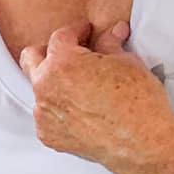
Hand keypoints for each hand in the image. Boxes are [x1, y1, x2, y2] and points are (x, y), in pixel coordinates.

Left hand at [19, 22, 173, 173]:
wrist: (142, 142)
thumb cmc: (137, 103)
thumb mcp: (127, 62)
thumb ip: (110, 44)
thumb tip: (111, 34)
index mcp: (62, 64)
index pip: (60, 37)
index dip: (76, 31)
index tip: (85, 33)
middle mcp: (45, 88)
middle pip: (31, 59)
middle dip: (49, 51)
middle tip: (70, 52)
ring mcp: (43, 114)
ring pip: (41, 89)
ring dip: (56, 83)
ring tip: (83, 86)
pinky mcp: (48, 135)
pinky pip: (47, 115)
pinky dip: (60, 109)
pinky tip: (83, 110)